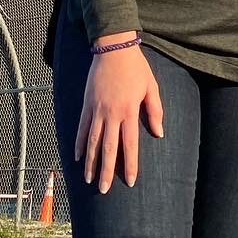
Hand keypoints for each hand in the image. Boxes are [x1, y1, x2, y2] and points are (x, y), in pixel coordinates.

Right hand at [75, 44, 164, 192]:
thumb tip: (159, 133)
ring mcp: (97, 110)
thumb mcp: (151, 86)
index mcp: (129, 111)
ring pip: (92, 141)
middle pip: (109, 148)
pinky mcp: (87, 104)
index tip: (130, 182)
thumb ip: (155, 111)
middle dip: (107, 171)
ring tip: (89, 179)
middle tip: (104, 190)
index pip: (130, 144)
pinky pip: (81, 128)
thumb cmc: (136, 67)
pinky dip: (79, 144)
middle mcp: (112, 114)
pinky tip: (77, 158)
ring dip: (91, 162)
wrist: (113, 48)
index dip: (130, 164)